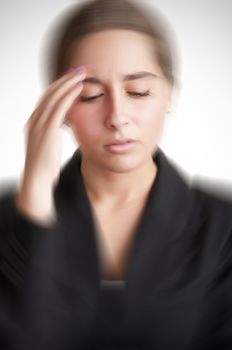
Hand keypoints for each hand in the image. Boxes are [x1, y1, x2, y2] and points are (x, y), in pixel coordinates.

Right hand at [16, 66, 86, 224]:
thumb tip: (62, 125)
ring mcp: (38, 125)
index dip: (60, 87)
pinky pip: (58, 109)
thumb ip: (54, 132)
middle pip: (49, 93)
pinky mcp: (46, 132)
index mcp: (35, 123)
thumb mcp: (49, 145)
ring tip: (81, 73)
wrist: (37, 181)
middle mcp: (34, 120)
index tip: (73, 79)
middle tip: (80, 69)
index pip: (47, 99)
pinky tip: (78, 88)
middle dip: (65, 79)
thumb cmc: (45, 166)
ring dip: (67, 83)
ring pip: (53, 97)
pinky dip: (68, 97)